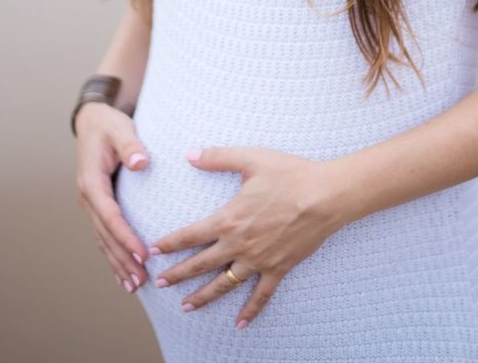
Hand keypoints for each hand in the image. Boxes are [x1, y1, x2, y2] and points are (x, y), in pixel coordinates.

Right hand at [74, 101, 150, 293]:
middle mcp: (87, 197)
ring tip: (134, 285)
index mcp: (91, 182)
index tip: (143, 255)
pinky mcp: (97, 204)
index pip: (110, 216)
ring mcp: (90, 203)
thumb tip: (141, 162)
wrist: (92, 121)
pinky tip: (122, 271)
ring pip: (102, 239)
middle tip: (141, 281)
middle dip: (123, 259)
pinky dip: (112, 253)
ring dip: (117, 262)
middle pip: (105, 235)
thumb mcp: (121, 128)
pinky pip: (103, 234)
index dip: (126, 237)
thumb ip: (131, 145)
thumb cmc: (109, 124)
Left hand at [148, 146, 341, 328]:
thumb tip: (189, 154)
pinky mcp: (278, 268)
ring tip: (186, 307)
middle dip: (178, 275)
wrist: (325, 196)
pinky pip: (261, 295)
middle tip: (159, 283)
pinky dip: (250, 311)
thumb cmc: (289, 173)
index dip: (170, 243)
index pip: (191, 235)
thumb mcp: (251, 158)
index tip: (153, 250)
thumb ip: (217, 157)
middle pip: (201, 264)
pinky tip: (240, 324)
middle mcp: (239, 244)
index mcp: (229, 219)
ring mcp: (259, 260)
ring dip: (203, 297)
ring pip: (225, 284)